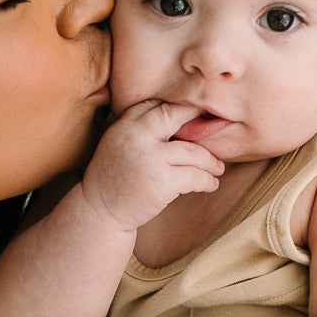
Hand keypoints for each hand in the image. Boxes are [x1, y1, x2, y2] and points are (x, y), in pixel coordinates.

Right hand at [81, 98, 223, 234]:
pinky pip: (195, 176)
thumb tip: (175, 117)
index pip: (154, 104)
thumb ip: (138, 130)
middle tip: (213, 125)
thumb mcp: (117, 145)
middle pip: (175, 115)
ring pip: (192, 151)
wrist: (99, 212)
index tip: (192, 113)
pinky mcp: (162, 182)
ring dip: (210, 161)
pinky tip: (212, 184)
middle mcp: (136, 136)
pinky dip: (208, 181)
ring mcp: (150, 158)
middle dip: (197, 118)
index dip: (176, 107)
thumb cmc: (113, 180)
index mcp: (124, 125)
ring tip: (217, 168)